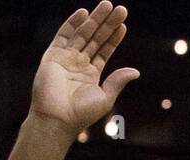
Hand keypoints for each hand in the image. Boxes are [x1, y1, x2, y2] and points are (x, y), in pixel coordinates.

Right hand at [31, 4, 138, 136]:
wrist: (58, 118)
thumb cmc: (82, 114)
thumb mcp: (105, 97)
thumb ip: (117, 81)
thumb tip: (136, 71)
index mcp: (91, 75)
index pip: (104, 51)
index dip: (114, 39)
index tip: (123, 26)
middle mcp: (78, 64)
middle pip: (95, 38)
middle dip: (108, 24)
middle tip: (121, 9)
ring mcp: (66, 58)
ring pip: (82, 33)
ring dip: (95, 19)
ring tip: (108, 5)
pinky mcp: (53, 55)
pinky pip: (64, 35)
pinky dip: (73, 23)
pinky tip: (85, 13)